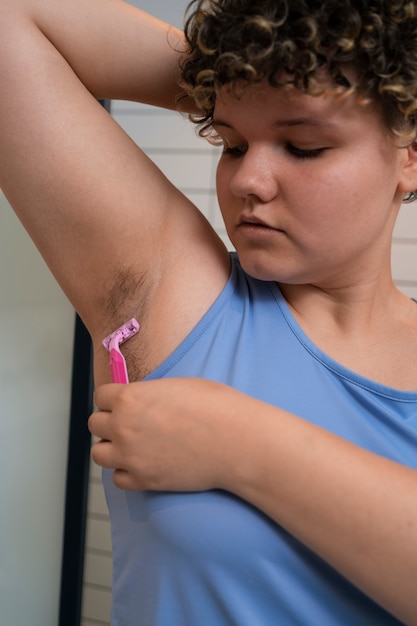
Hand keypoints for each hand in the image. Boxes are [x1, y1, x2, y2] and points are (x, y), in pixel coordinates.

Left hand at [89, 377, 242, 491]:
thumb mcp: (177, 385)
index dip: (114, 398)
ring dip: (112, 448)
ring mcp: (130, 456)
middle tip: (131, 423)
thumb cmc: (215, 407)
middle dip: (110, 421)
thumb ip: (149, 393)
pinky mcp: (143, 480)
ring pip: (99, 453)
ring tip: (133, 445)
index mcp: (130, 397)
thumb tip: (142, 399)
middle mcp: (123, 426)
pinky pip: (118, 478)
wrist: (235, 441)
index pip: (100, 395)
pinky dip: (127, 471)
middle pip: (95, 424)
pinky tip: (144, 463)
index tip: (125, 402)